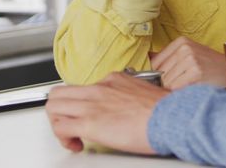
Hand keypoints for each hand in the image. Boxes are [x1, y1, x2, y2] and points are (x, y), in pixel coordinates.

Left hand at [46, 73, 168, 154]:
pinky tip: (76, 145)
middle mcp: (99, 88)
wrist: (171, 116)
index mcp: (113, 80)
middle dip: (59, 111)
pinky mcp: (90, 122)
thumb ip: (130, 96)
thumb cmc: (165, 110)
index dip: (80, 104)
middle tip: (70, 125)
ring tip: (71, 136)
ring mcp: (92, 104)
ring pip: (53, 106)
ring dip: (57, 123)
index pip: (83, 87)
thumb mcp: (144, 93)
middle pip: (60, 92)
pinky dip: (63, 138)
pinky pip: (60, 127)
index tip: (88, 115)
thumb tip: (129, 108)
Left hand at [150, 36, 225, 88]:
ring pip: (166, 83)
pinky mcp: (196, 73)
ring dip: (173, 90)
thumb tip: (146, 61)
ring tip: (187, 88)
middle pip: (160, 74)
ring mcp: (191, 60)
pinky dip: (179, 94)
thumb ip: (169, 58)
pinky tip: (189, 91)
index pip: (155, 63)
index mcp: (181, 41)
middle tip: (180, 86)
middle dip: (166, 84)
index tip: (165, 81)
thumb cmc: (208, 66)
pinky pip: (175, 88)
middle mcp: (185, 48)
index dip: (157, 76)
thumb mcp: (189, 54)